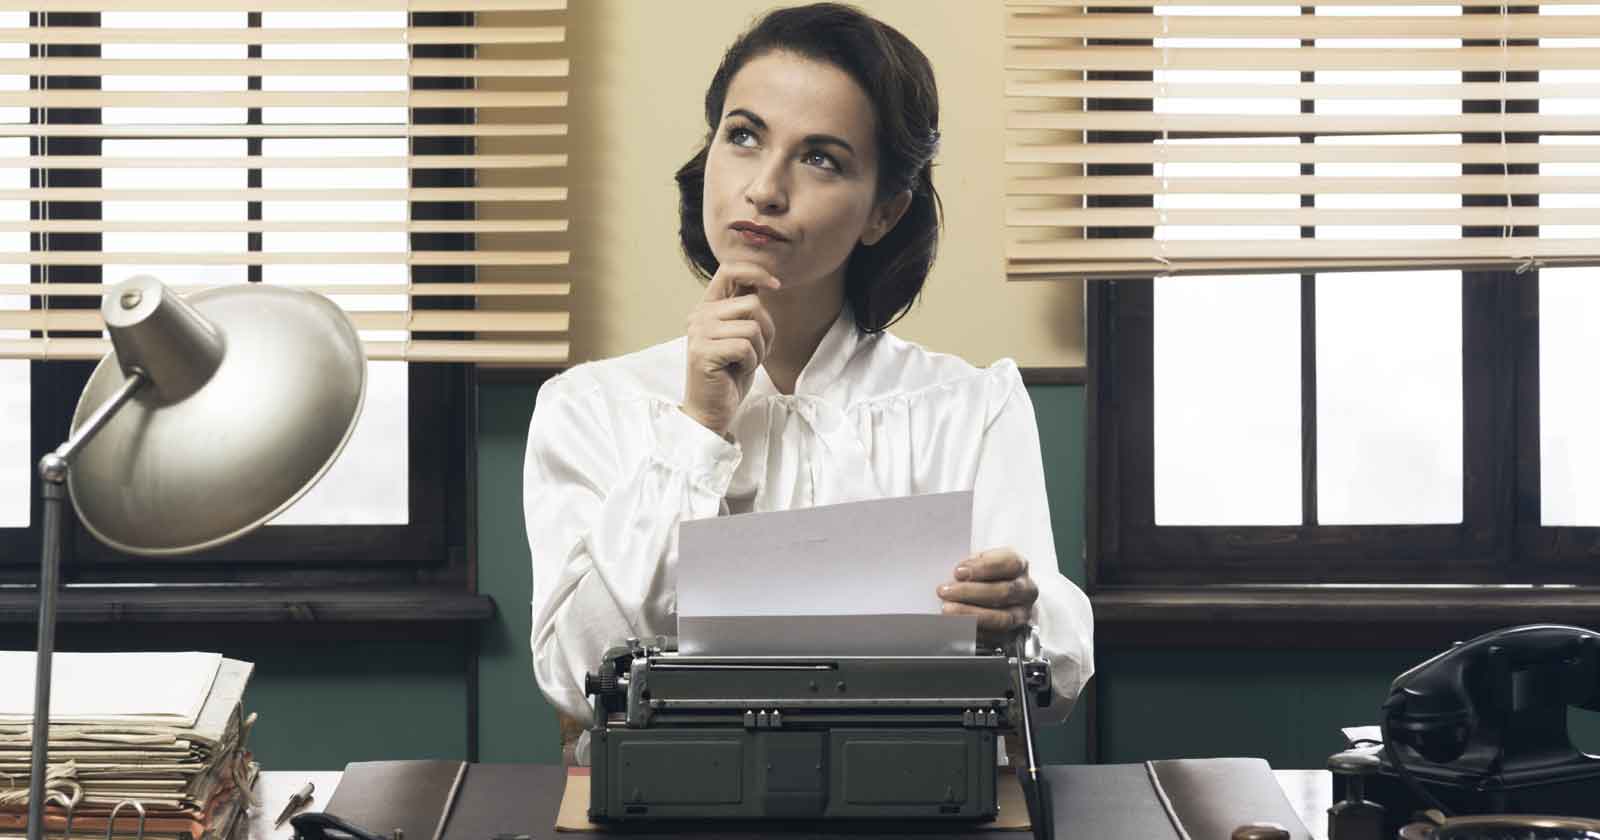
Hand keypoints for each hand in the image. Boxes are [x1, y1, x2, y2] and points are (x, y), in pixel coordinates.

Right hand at [681, 262, 780, 435]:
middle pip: (752, 304)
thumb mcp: (742, 335)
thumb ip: (746, 309)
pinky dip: (750, 362)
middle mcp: (699, 315)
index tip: (776, 285)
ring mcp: (699, 333)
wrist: (712, 409)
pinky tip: (736, 371)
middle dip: (766, 330)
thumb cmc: (730, 374)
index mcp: (708, 307)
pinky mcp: (703, 352)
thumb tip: (767, 281)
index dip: (756, 271)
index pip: (730, 270)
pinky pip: (745, 347)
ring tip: (743, 363)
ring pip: (752, 327)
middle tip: (755, 352)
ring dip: (759, 350)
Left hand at [937, 547, 1038, 646]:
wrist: (993, 594)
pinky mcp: (1012, 634)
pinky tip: (956, 625)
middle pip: (1004, 592)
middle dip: (970, 592)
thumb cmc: (984, 575)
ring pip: (1002, 618)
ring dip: (971, 614)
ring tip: (948, 610)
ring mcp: (1022, 614)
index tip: (958, 572)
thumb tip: (956, 577)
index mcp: (1019, 566)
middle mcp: (1026, 591)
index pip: (1009, 564)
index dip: (983, 568)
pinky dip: (973, 632)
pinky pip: (994, 637)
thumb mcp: (977, 561)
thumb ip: (970, 566)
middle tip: (946, 592)